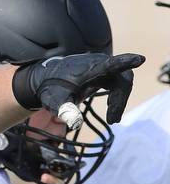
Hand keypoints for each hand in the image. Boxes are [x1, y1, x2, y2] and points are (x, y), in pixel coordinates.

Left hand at [12, 53, 144, 126]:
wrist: (44, 80)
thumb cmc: (50, 89)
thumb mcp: (55, 102)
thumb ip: (65, 111)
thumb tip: (75, 123)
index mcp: (88, 68)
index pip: (110, 64)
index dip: (125, 62)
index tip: (139, 59)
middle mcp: (98, 63)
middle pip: (122, 78)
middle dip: (121, 99)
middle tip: (113, 119)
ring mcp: (102, 65)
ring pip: (122, 81)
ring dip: (120, 100)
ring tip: (112, 118)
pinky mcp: (104, 70)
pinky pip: (118, 83)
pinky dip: (117, 97)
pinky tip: (111, 110)